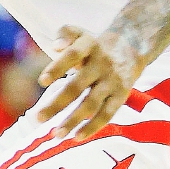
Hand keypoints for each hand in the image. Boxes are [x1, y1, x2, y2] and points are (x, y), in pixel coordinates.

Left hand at [37, 26, 142, 140]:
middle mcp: (102, 65)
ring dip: (73, 120)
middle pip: (77, 86)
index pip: (72, 56)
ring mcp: (112, 82)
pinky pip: (108, 113)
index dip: (57, 67)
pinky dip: (93, 126)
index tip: (41, 82)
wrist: (132, 46)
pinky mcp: (122, 95)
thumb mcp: (80, 32)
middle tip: (37, 118)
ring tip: (56, 134)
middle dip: (57, 104)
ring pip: (91, 104)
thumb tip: (54, 47)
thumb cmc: (93, 43)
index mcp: (89, 46)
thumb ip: (65, 33)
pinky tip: (77, 136)